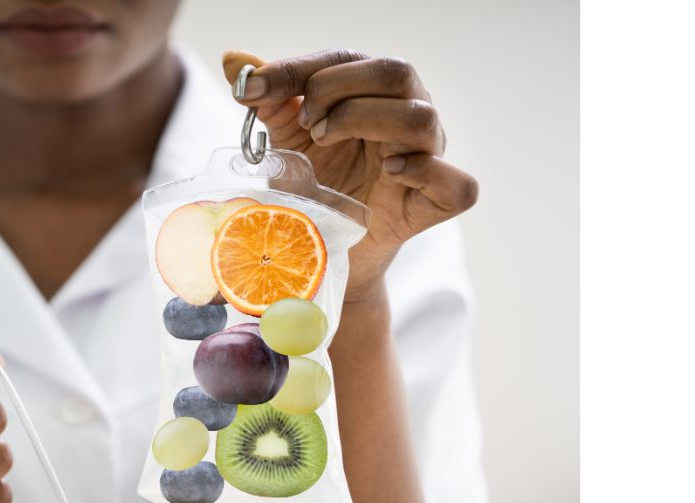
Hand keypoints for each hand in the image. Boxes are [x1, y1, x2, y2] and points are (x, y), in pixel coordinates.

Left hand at [223, 50, 478, 302]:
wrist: (318, 252)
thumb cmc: (312, 186)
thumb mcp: (284, 139)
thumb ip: (268, 98)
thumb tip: (236, 59)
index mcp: (374, 92)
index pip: (348, 59)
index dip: (299, 70)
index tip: (257, 91)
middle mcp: (408, 116)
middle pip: (395, 72)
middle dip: (338, 91)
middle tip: (306, 124)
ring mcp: (427, 158)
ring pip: (422, 117)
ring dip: (368, 121)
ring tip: (327, 143)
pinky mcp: (435, 204)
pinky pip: (458, 184)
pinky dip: (424, 172)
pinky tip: (388, 173)